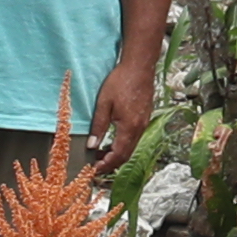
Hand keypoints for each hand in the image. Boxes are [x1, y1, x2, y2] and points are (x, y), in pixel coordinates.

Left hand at [88, 54, 157, 168]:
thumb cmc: (121, 81)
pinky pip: (133, 139)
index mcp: (129, 127)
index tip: (93, 170)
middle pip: (126, 155)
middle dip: (110, 164)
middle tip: (95, 166)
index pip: (118, 155)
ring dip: (116, 154)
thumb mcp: (104, 104)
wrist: (140, 66)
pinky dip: (122, 145)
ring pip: (130, 148)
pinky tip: (111, 141)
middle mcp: (139, 129)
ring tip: (100, 154)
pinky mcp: (144, 118)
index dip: (105, 165)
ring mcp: (143, 124)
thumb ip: (98, 126)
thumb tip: (92, 145)